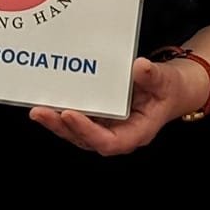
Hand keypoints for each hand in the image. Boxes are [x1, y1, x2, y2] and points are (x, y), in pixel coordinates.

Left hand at [29, 54, 203, 155]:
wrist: (171, 88)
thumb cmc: (170, 88)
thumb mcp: (166, 80)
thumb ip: (152, 76)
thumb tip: (139, 67)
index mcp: (136, 133)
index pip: (109, 142)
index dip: (87, 131)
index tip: (70, 115)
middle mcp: (118, 134)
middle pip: (85, 139)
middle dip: (62, 127)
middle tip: (42, 112)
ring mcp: (106, 127)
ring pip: (77, 131)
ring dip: (56, 121)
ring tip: (38, 109)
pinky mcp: (99, 117)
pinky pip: (78, 117)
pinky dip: (62, 111)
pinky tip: (47, 100)